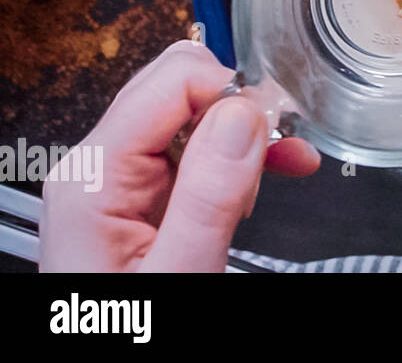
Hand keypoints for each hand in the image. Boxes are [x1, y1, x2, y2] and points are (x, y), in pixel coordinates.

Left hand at [40, 41, 320, 271]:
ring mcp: (121, 181)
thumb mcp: (179, 273)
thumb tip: (243, 115)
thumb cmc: (126, 339)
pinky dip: (240, 153)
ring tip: (288, 160)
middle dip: (241, 104)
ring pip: (193, 113)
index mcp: (94, 177)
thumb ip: (209, 194)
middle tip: (286, 138)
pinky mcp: (145, 198)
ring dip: (247, 130)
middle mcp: (100, 168)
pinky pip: (197, 149)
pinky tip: (271, 170)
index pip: (171, 83)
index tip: (278, 124)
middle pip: (178, 86)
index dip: (232, 92)